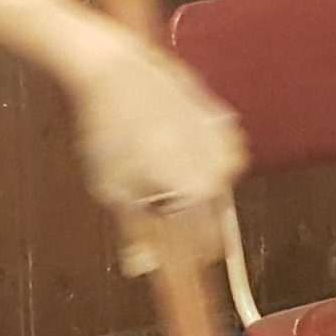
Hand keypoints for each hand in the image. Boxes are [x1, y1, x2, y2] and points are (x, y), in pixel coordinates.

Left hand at [67, 30, 244, 272]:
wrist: (114, 71)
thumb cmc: (111, 128)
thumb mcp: (114, 191)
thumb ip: (136, 232)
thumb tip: (140, 264)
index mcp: (198, 193)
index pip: (206, 245)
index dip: (187, 258)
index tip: (174, 263)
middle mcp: (221, 168)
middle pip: (213, 214)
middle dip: (186, 218)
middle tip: (153, 207)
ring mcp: (224, 138)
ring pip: (218, 182)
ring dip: (195, 187)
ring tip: (157, 171)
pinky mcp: (220, 115)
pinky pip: (217, 150)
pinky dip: (198, 156)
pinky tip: (169, 146)